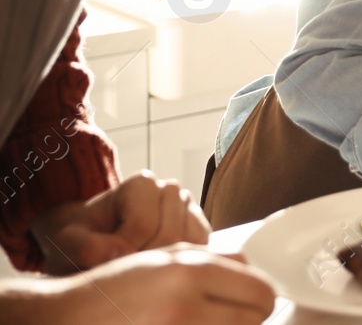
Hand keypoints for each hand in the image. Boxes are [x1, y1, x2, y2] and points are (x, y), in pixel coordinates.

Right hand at [5, 245, 276, 324]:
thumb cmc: (112, 292)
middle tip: (226, 316)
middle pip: (254, 321)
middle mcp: (185, 306)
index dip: (261, 299)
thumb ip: (213, 259)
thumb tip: (250, 267)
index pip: (260, 291)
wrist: (64, 320)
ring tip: (201, 321)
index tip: (252, 303)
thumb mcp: (162, 258)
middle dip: (247, 319)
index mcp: (190, 272)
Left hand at [31, 173, 209, 274]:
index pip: (143, 225)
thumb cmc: (83, 239)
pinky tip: (155, 267)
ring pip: (187, 245)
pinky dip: (179, 264)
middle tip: (120, 271)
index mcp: (141, 184)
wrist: (94, 238)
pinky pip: (200, 251)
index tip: (105, 265)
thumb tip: (120, 253)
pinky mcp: (199, 228)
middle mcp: (170, 190)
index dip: (122, 253)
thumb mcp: (68, 242)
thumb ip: (87, 246)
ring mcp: (188, 208)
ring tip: (135, 267)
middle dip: (142, 260)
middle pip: (167, 236)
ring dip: (160, 264)